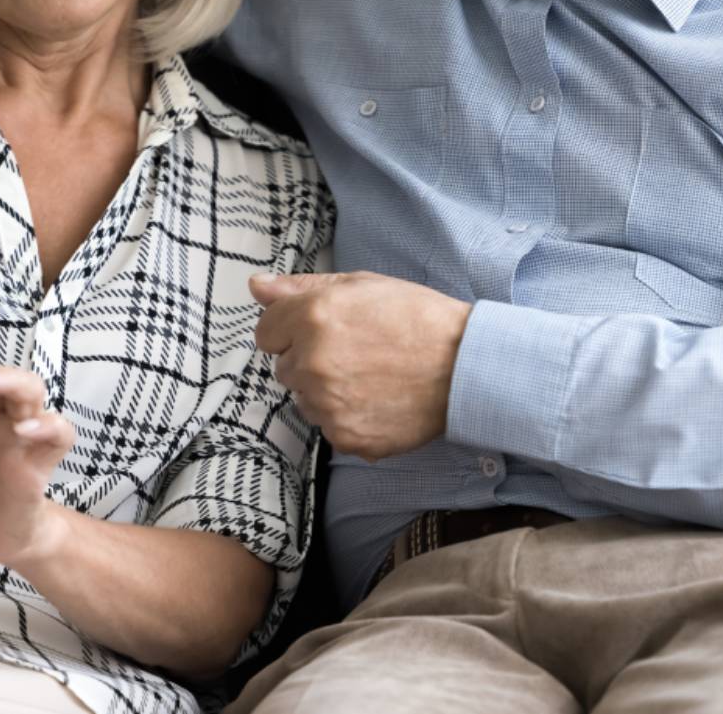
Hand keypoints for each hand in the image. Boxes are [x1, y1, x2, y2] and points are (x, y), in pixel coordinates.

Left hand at [250, 271, 472, 461]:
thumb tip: (258, 286)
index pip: (266, 332)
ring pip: (306, 400)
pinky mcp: (346, 437)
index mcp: (312, 318)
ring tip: (370, 376)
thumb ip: (301, 287)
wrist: (465, 365)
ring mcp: (328, 405)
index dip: (292, 329)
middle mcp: (312, 363)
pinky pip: (329, 428)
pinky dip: (348, 418)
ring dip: (326, 391)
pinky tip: (378, 400)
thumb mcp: (361, 285)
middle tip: (356, 352)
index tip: (321, 330)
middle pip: (285, 367)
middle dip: (310, 360)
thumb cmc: (418, 319)